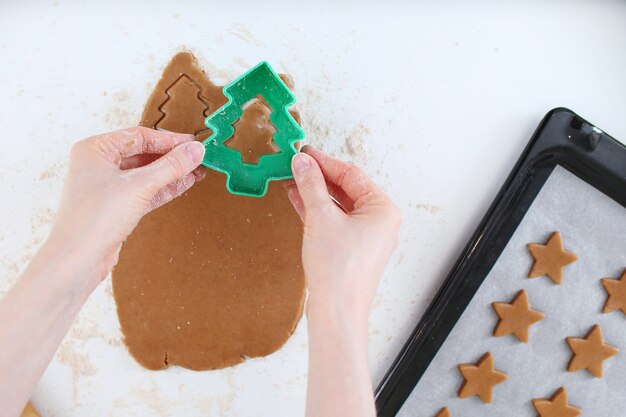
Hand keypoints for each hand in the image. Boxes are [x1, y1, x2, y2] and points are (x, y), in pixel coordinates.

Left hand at [50, 127, 205, 284]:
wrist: (77, 261)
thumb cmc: (94, 219)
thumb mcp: (139, 186)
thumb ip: (171, 166)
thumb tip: (196, 150)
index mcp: (94, 150)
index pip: (139, 136)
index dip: (169, 140)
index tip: (193, 144)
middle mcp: (98, 165)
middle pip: (143, 154)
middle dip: (172, 157)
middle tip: (198, 157)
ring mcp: (107, 187)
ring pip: (146, 174)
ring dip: (172, 173)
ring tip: (197, 170)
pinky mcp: (116, 207)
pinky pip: (145, 191)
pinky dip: (164, 188)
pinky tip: (185, 184)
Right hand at [285, 146, 400, 322]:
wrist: (337, 312)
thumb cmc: (337, 269)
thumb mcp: (320, 218)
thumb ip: (310, 185)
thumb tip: (302, 162)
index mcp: (382, 210)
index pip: (351, 174)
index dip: (324, 161)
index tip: (303, 152)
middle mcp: (379, 221)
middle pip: (346, 189)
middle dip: (318, 177)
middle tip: (295, 164)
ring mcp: (366, 236)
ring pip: (338, 205)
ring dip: (315, 193)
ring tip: (291, 179)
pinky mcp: (352, 249)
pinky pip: (335, 221)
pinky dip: (317, 210)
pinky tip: (297, 199)